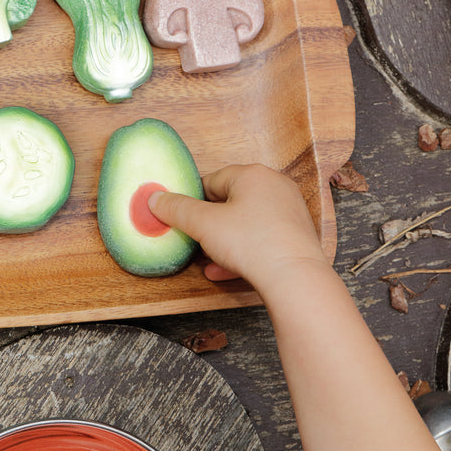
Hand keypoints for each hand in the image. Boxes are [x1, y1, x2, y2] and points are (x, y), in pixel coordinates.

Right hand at [148, 164, 324, 291]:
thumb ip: (177, 209)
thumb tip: (156, 198)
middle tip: (195, 240)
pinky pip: (261, 238)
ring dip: (224, 240)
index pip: (212, 180)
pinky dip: (243, 251)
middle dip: (209, 223)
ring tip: (209, 258)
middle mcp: (275, 186)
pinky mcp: (295, 234)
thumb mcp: (204, 225)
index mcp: (253, 174)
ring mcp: (288, 210)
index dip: (193, 201)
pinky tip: (225, 269)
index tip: (182, 218)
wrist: (294, 276)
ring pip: (246, 222)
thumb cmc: (252, 242)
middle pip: (230, 201)